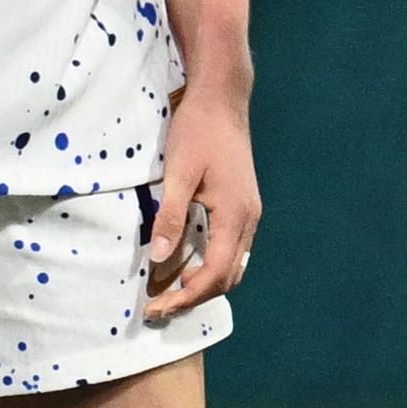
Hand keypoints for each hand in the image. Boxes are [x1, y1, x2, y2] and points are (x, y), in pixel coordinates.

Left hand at [144, 84, 260, 311]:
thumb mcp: (179, 173)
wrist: (222, 100)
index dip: (186, 296)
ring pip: (232, 266)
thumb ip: (170, 217)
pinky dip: (212, 266)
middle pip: (227, 277)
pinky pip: (232, 249)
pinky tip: (188, 265)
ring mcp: (249, 213)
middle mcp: (248, 219)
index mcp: (234, 215)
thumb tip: (158, 259)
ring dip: (205, 284)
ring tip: (172, 292)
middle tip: (160, 306)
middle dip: (195, 297)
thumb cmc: (198, 131)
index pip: (214, 273)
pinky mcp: (243, 206)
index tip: (158, 307)